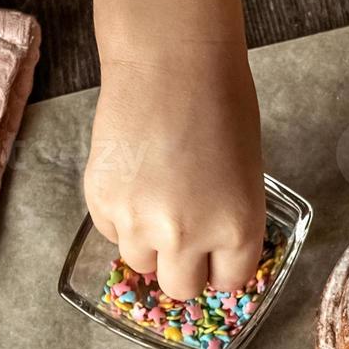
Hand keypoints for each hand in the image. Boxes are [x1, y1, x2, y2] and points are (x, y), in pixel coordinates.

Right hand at [84, 49, 264, 297]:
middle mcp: (188, 236)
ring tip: (156, 194)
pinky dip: (120, 215)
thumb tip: (211, 250)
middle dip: (183, 266)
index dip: (221, 267)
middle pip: (181, 287)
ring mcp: (139, 222)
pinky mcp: (100, 201)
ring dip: (148, 240)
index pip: (228, 282)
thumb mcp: (247, 176)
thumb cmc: (221, 105)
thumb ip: (229, 222)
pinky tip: (134, 176)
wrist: (170, 61)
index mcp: (237, 230)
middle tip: (182, 235)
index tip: (215, 256)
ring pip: (141, 261)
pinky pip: (111, 231)